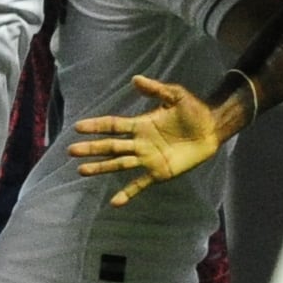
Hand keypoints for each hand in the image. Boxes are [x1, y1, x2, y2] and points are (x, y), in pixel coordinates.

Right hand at [70, 73, 242, 206]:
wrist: (211, 130)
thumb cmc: (193, 111)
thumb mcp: (175, 95)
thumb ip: (155, 89)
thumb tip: (135, 79)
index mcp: (141, 124)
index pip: (113, 125)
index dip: (96, 126)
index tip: (78, 127)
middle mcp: (139, 143)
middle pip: (111, 146)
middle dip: (91, 149)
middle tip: (72, 151)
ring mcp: (147, 159)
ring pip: (118, 164)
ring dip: (101, 168)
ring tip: (82, 171)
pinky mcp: (158, 173)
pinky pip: (139, 184)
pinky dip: (127, 193)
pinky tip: (114, 202)